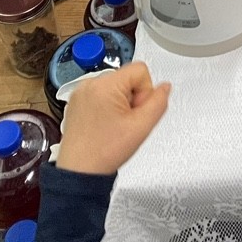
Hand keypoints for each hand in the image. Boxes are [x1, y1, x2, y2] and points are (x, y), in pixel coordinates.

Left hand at [55, 62, 170, 175]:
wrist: (79, 171)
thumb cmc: (104, 152)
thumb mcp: (142, 127)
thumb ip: (159, 102)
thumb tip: (165, 87)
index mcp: (105, 85)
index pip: (140, 70)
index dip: (145, 92)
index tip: (135, 112)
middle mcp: (90, 84)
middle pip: (127, 78)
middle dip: (132, 98)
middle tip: (125, 122)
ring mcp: (81, 92)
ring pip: (115, 86)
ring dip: (120, 102)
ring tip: (113, 125)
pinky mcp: (76, 101)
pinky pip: (101, 93)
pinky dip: (107, 106)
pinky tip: (104, 124)